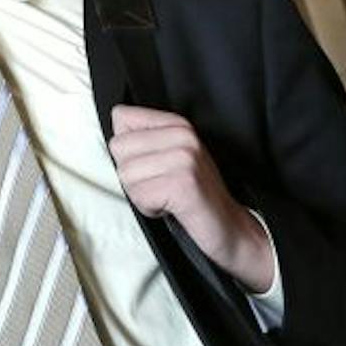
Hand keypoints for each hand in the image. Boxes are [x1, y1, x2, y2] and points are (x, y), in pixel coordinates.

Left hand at [109, 104, 276, 293]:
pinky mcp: (184, 184)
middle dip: (132, 175)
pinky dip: (150, 209)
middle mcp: (183, 134)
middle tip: (162, 186)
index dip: (128, 149)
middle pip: (118, 147)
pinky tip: (173, 208)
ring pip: (125, 173)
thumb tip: (113, 131)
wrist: (232, 228)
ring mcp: (185, 157)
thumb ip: (144, 139)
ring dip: (141, 194)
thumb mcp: (171, 157)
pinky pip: (139, 196)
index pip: (120, 117)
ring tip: (168, 197)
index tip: (154, 165)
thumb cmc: (194, 195)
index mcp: (177, 123)